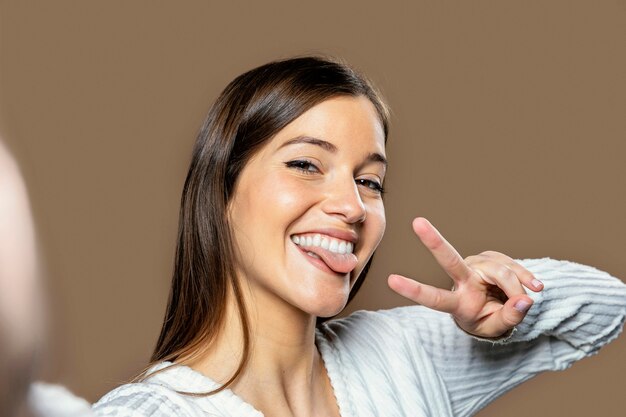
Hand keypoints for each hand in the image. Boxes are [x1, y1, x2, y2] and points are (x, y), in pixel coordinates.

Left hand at [387, 217, 543, 338]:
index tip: (391, 280)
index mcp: (457, 302)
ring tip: (528, 299)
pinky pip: (513, 265)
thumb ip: (510, 317)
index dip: (414, 290)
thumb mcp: (498, 328)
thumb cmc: (490, 320)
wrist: (498, 309)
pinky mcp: (491, 258)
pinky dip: (526, 277)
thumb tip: (524, 300)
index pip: (434, 297)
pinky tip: (534, 286)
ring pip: (500, 270)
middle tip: (417, 222)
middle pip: (450, 260)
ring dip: (518, 287)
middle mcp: (463, 279)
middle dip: (433, 241)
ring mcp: (476, 265)